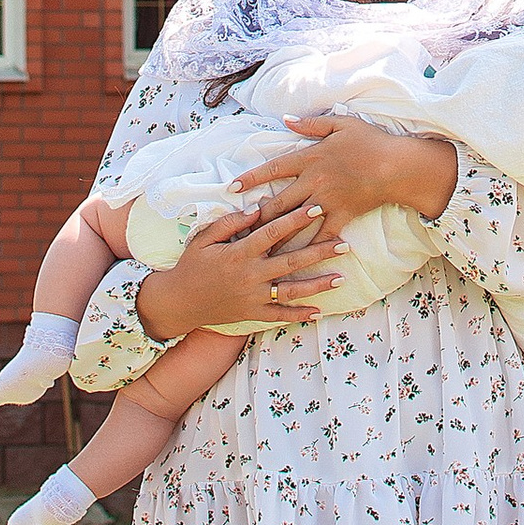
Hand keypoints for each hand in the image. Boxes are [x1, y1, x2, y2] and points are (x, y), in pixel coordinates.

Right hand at [134, 198, 344, 341]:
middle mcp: (250, 275)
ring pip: (291, 290)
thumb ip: (229, 223)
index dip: (295, 220)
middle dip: (319, 251)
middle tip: (344, 243)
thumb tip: (256, 210)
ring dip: (318, 284)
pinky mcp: (252, 313)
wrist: (179, 302)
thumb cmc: (191, 265)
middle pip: (291, 261)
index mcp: (239, 253)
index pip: (273, 232)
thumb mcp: (204, 239)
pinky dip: (299, 314)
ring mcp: (253, 297)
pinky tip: (319, 312)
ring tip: (341, 278)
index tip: (316, 208)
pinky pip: (280, 315)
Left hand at [249, 112, 459, 230]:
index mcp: (310, 158)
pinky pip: (321, 236)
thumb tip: (286, 120)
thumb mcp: (340, 123)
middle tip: (239, 227)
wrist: (397, 166)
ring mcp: (327, 201)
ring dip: (275, 236)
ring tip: (258, 249)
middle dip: (257, 215)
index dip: (251, 178)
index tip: (232, 187)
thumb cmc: (370, 141)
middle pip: (278, 201)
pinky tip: (296, 261)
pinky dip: (309, 248)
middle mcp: (314, 181)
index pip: (273, 168)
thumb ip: (311, 124)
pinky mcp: (341, 216)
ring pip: (295, 222)